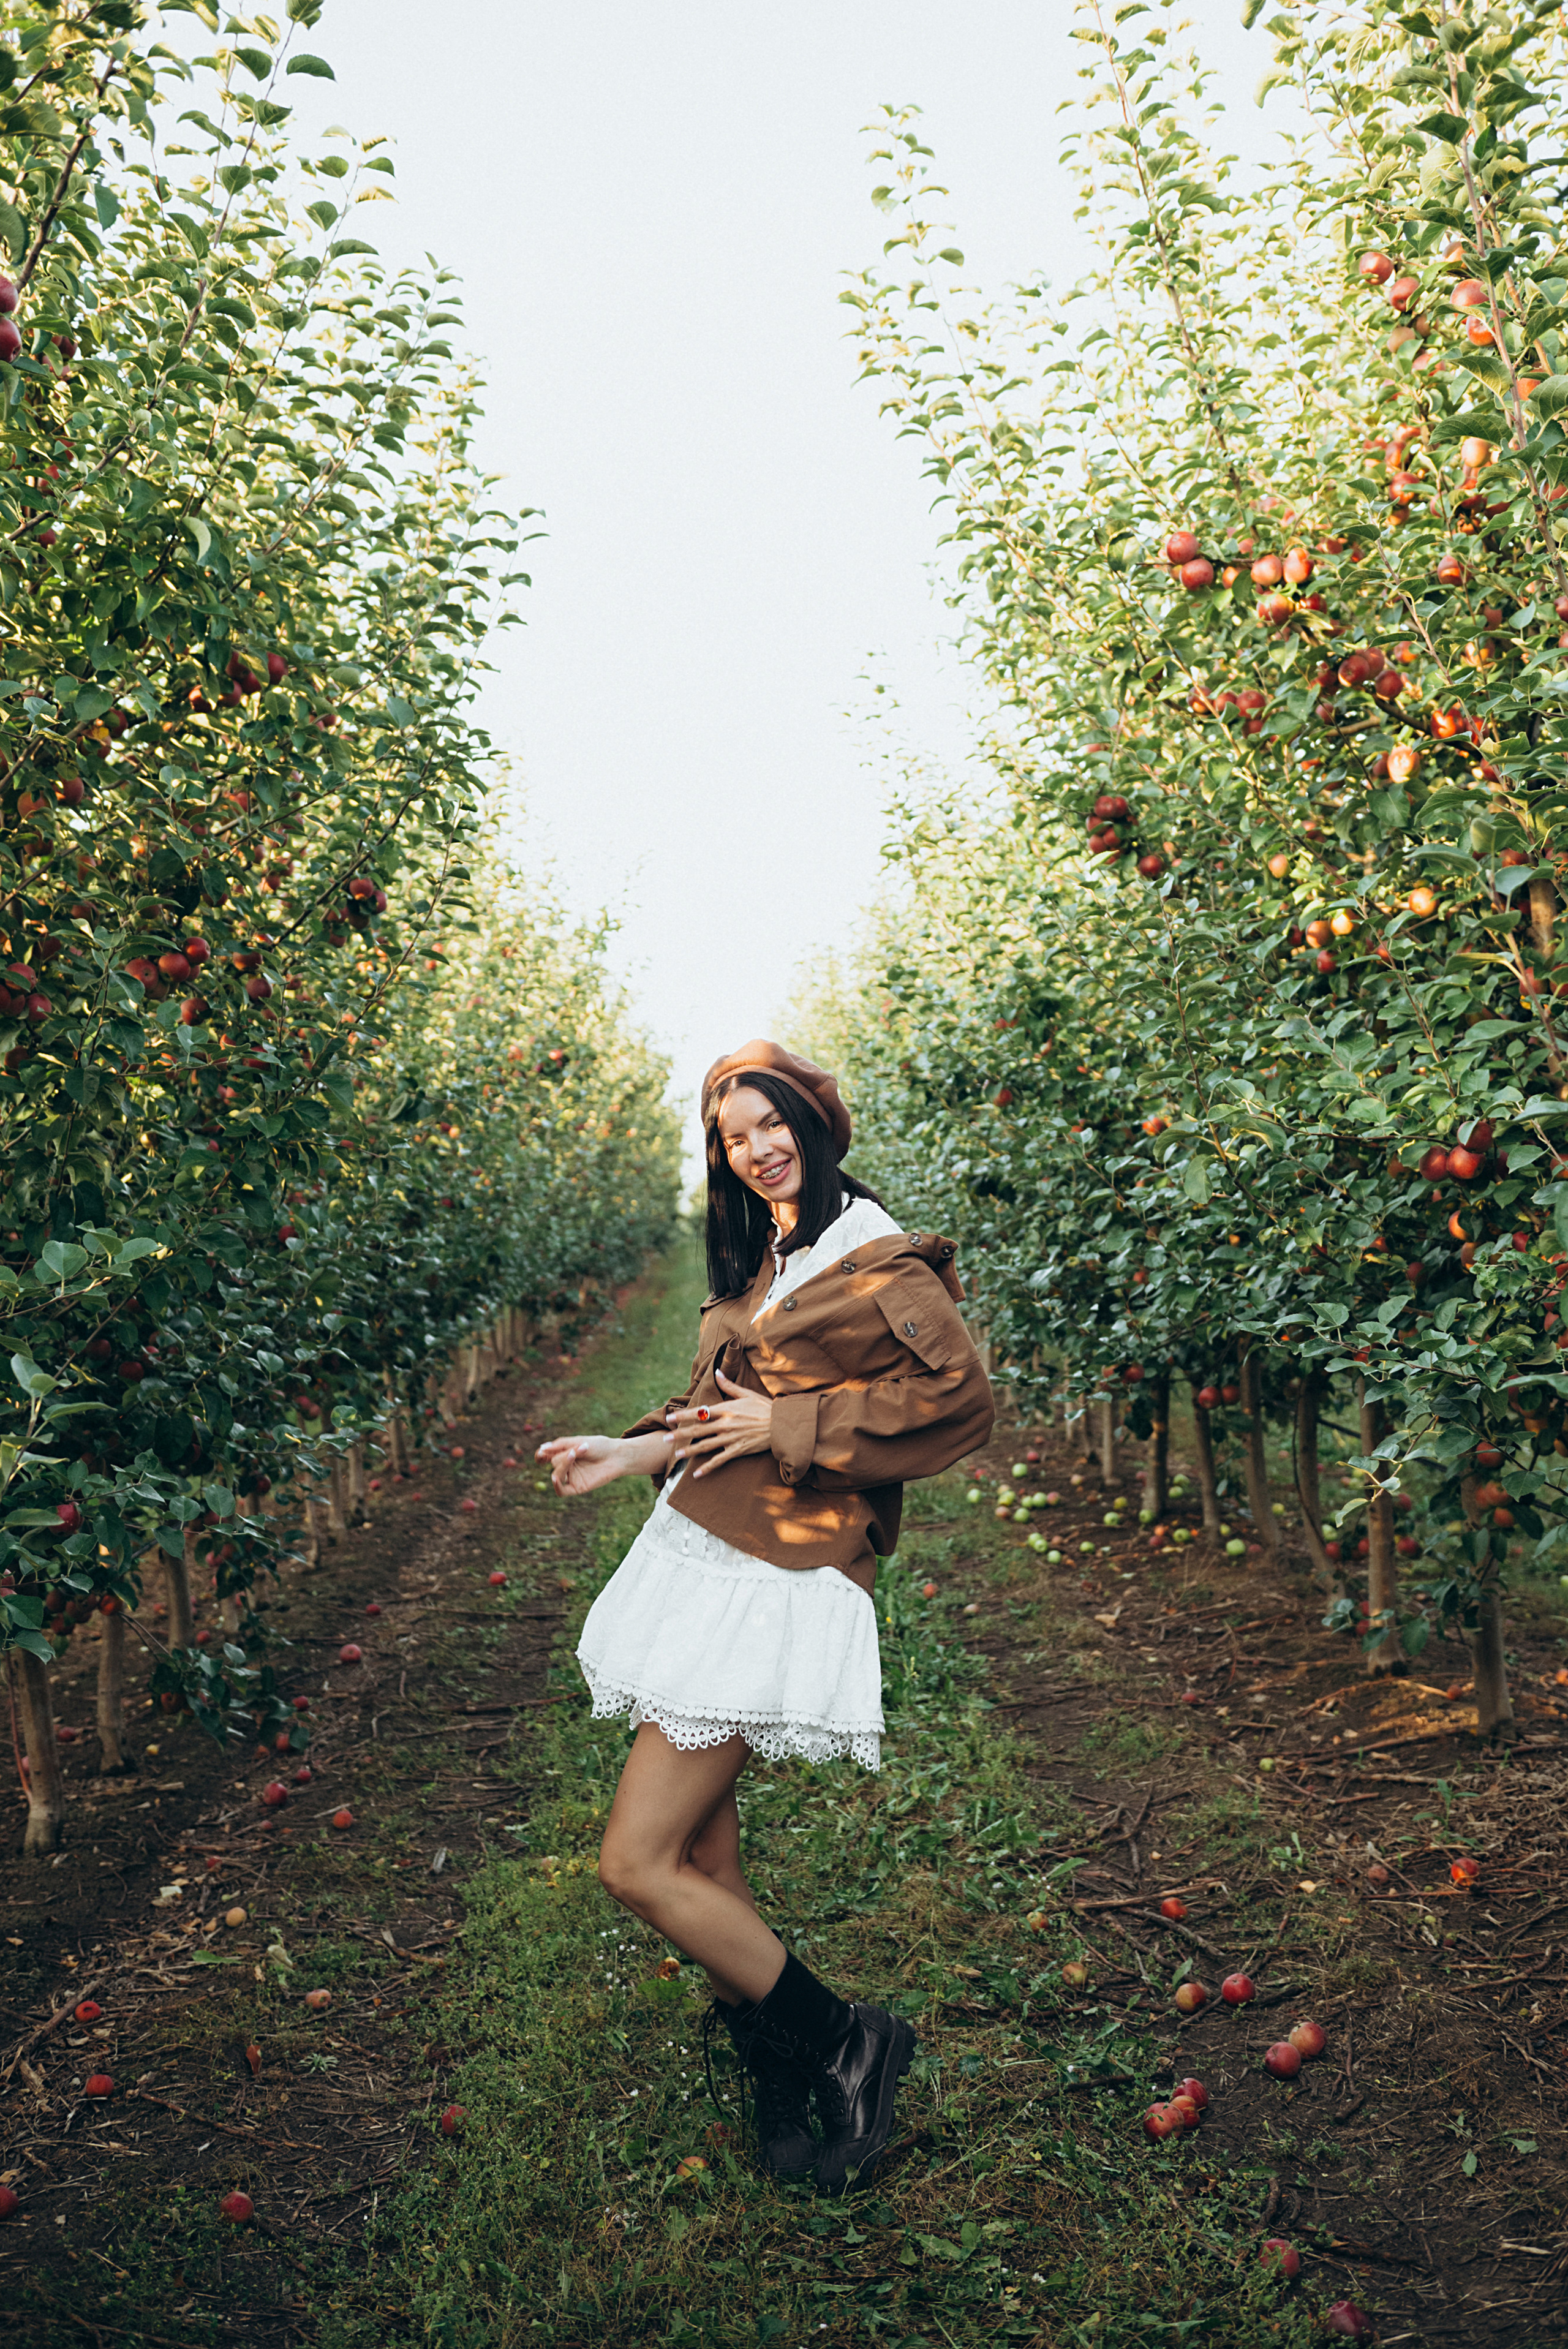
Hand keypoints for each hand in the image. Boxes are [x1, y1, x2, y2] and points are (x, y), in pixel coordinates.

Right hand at [535, 1431, 668, 1497]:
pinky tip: (555, 1478)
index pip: (545, 1457)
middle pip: (554, 1462)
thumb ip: (560, 1445)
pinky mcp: (577, 1487)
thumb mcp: (579, 1441)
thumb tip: (542, 1448)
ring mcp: (571, 1477)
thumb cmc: (600, 1446)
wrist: (617, 1455)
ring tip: (574, 1453)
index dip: (540, 1456)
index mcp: (564, 1453)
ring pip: (557, 1475)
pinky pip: (561, 1491)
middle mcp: (566, 1466)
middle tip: (579, 1447)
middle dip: (564, 1454)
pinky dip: (556, 1486)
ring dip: (563, 1463)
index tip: (541, 1453)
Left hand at [668, 1370, 773, 1478]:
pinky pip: (720, 1460)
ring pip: (706, 1446)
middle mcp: (726, 1424)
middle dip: (681, 1434)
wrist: (782, 1425)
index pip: (700, 1412)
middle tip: (666, 1438)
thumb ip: (729, 1385)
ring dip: (690, 1451)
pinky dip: (708, 1468)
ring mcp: (731, 1439)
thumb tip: (717, 1372)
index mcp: (726, 1409)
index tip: (670, 1417)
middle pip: (699, 1430)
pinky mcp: (738, 1450)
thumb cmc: (765, 1407)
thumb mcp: (746, 1394)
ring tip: (677, 1455)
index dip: (684, 1415)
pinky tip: (697, 1474)